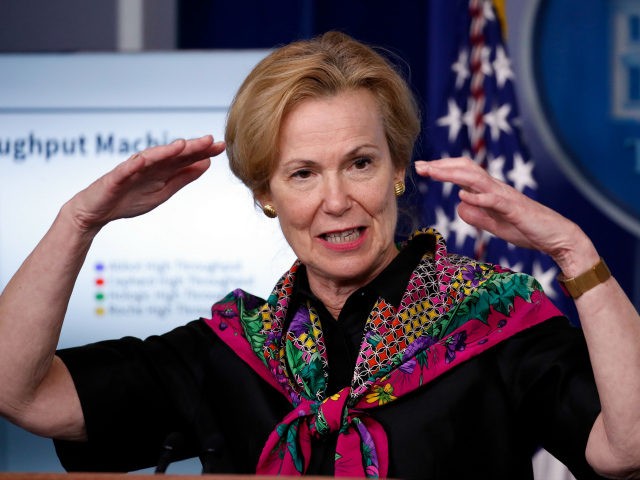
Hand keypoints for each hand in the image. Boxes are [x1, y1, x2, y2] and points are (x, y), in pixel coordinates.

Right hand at [67, 135, 224, 232]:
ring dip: (165, 151)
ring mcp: (131, 170)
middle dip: (191, 147)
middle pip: (172, 154)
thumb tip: (206, 164)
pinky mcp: (114, 178)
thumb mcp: (164, 191)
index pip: (185, 158)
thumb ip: (183, 177)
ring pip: (150, 158)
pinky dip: (133, 165)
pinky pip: (124, 170)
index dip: (202, 152)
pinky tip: (142, 160)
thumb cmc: (129, 199)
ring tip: (182, 145)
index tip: (221, 146)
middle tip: (210, 140)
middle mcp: (149, 165)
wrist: (96, 212)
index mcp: (162, 169)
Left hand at [414, 157, 595, 272]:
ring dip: (453, 175)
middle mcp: (496, 188)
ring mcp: (506, 197)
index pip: (463, 173)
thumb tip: (459, 204)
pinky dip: (479, 196)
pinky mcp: (515, 209)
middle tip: (420, 166)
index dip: (442, 169)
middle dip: (441, 166)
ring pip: (477, 179)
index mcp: (490, 192)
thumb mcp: (494, 225)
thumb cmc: (527, 229)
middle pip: (466, 169)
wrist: (556, 237)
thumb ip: (476, 215)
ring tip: (433, 173)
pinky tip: (464, 195)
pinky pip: (495, 200)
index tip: (422, 168)